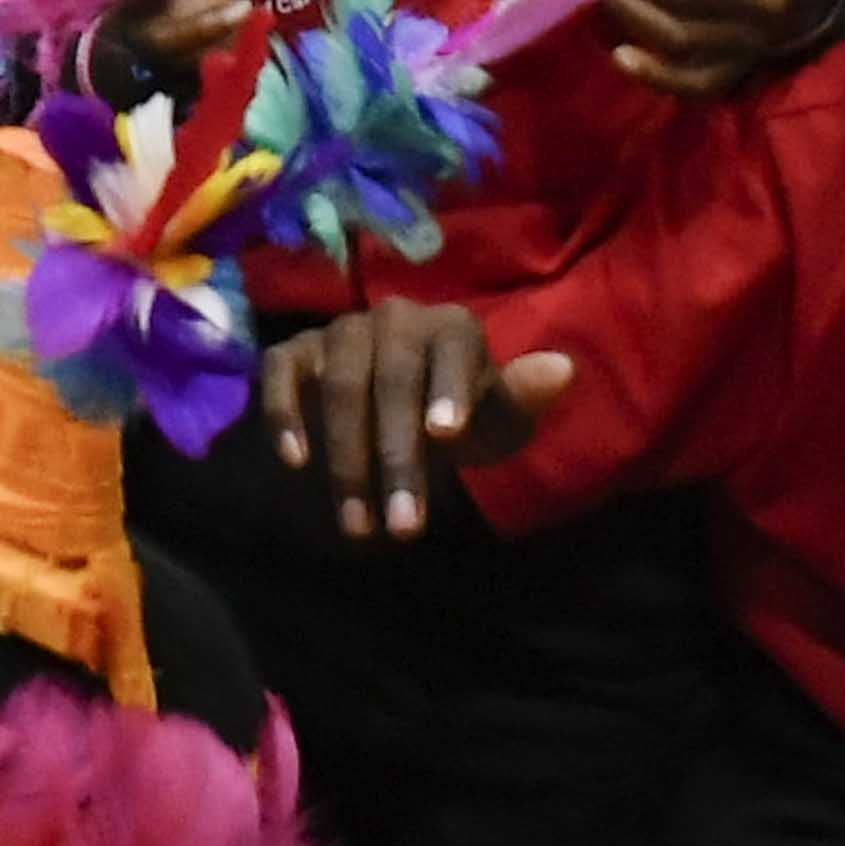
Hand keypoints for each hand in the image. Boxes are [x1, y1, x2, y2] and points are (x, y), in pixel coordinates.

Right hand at [252, 296, 560, 541]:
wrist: (407, 417)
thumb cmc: (461, 419)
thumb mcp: (499, 420)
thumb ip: (523, 400)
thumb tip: (562, 370)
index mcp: (452, 327)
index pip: (454, 349)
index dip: (450, 387)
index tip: (447, 437)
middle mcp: (395, 318)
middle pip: (392, 378)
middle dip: (397, 455)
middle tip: (405, 527)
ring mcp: (342, 331)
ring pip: (340, 383)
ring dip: (347, 458)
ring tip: (359, 525)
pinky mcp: (298, 351)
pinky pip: (282, 370)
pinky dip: (285, 411)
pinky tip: (295, 461)